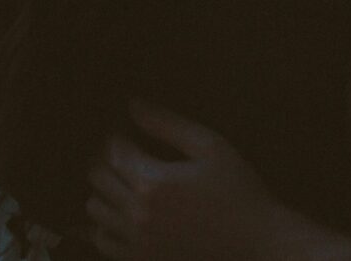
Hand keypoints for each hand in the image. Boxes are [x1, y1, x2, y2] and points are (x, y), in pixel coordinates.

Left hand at [85, 100, 283, 260]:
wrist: (255, 242)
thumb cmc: (237, 189)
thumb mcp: (210, 147)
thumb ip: (167, 124)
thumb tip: (133, 104)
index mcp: (154, 182)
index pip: (113, 152)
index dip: (117, 138)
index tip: (127, 135)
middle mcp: (138, 214)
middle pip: (99, 178)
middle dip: (108, 160)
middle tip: (126, 155)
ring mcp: (137, 241)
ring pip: (95, 208)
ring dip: (105, 190)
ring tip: (125, 181)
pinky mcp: (141, 260)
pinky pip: (103, 239)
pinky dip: (105, 222)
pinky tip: (125, 211)